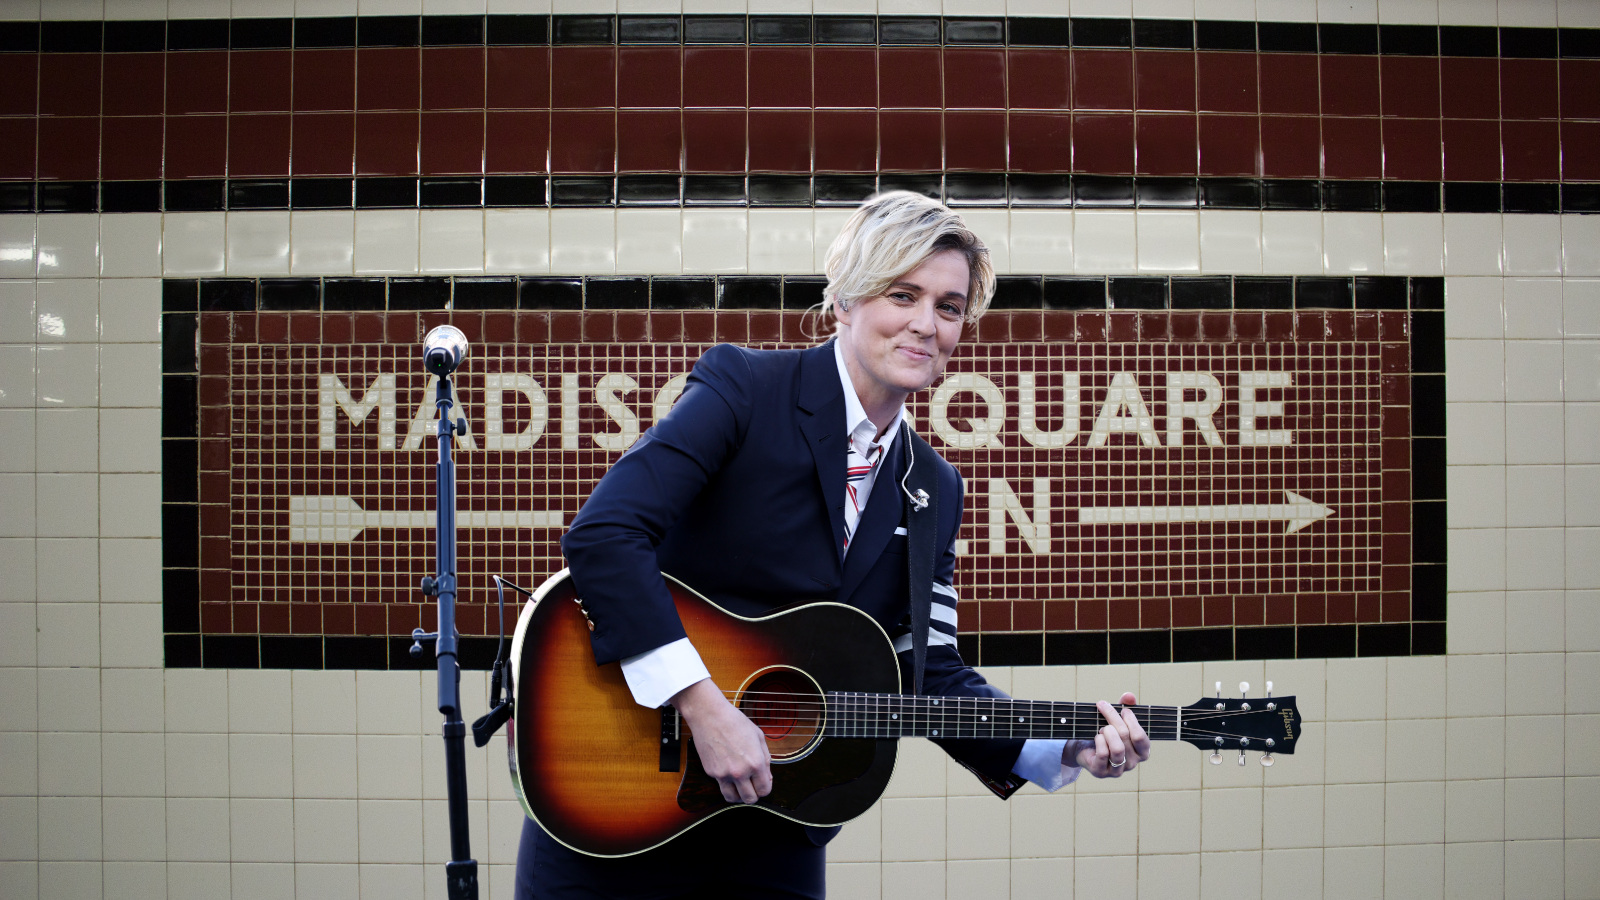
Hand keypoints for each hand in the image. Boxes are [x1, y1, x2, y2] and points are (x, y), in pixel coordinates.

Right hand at [671, 678, 771, 803]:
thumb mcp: (758, 736)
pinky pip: (721, 786)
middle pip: (750, 799)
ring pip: (733, 799)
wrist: (709, 715)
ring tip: (740, 786)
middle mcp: (740, 772)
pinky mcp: (711, 772)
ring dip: (739, 795)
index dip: (765, 788)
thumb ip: (766, 759)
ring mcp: (724, 774)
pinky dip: (726, 784)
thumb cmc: (735, 722)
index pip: (765, 790)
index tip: (762, 783)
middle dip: (754, 795)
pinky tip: (728, 772)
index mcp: (755, 763)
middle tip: (752, 786)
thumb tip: (767, 777)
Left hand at [1067, 692, 1150, 777]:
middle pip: (1126, 737)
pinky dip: (1099, 741)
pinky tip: (1097, 736)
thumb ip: (1126, 706)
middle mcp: (1133, 763)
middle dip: (1113, 718)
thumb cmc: (1107, 733)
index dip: (1131, 720)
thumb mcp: (1118, 719)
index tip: (1123, 709)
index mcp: (1142, 752)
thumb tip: (1129, 696)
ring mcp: (1118, 770)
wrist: (1084, 747)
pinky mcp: (1102, 772)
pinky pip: (1103, 754)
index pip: (1140, 736)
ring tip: (1102, 728)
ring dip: (1107, 732)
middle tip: (1103, 706)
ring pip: (1117, 749)